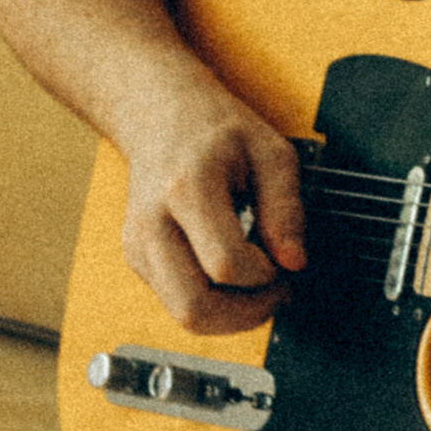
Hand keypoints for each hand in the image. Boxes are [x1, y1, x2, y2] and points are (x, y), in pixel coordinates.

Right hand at [118, 73, 307, 333]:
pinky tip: (232, 277)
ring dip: (229, 316)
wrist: (159, 114)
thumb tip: (294, 261)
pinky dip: (211, 303)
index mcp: (186, 189)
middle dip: (246, 314)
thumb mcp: (270, 151)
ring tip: (257, 287)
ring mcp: (138, 245)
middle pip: (193, 307)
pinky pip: (176, 303)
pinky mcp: (137, 259)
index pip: (225, 264)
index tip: (284, 262)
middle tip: (276, 292)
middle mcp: (152, 224)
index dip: (265, 276)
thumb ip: (286, 207)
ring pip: (182, 315)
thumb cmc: (215, 129)